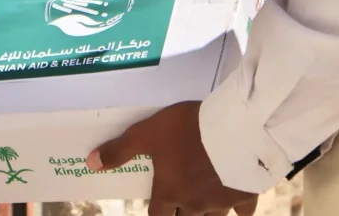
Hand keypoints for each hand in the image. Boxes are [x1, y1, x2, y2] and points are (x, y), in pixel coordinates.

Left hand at [86, 102, 258, 215]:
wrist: (236, 130)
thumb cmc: (186, 131)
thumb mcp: (146, 134)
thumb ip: (119, 150)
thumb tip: (90, 164)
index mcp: (170, 191)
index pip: (158, 215)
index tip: (158, 213)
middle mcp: (194, 203)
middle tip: (179, 209)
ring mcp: (222, 201)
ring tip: (204, 209)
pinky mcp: (247, 193)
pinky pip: (244, 212)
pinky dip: (241, 212)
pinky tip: (240, 209)